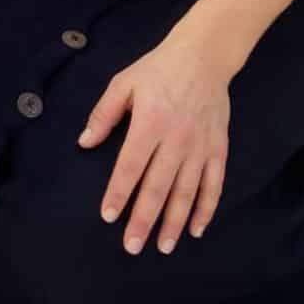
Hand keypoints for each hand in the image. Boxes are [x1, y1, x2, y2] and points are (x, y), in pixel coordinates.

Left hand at [78, 33, 231, 255]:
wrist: (203, 57)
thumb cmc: (157, 69)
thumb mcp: (123, 83)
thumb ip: (103, 115)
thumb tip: (84, 143)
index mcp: (150, 123)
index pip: (131, 166)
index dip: (119, 193)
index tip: (108, 217)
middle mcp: (176, 139)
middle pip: (158, 186)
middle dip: (144, 219)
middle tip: (132, 246)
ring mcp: (200, 146)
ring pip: (187, 192)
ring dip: (175, 222)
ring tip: (164, 247)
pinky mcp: (218, 148)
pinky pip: (214, 184)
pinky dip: (206, 209)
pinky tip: (196, 229)